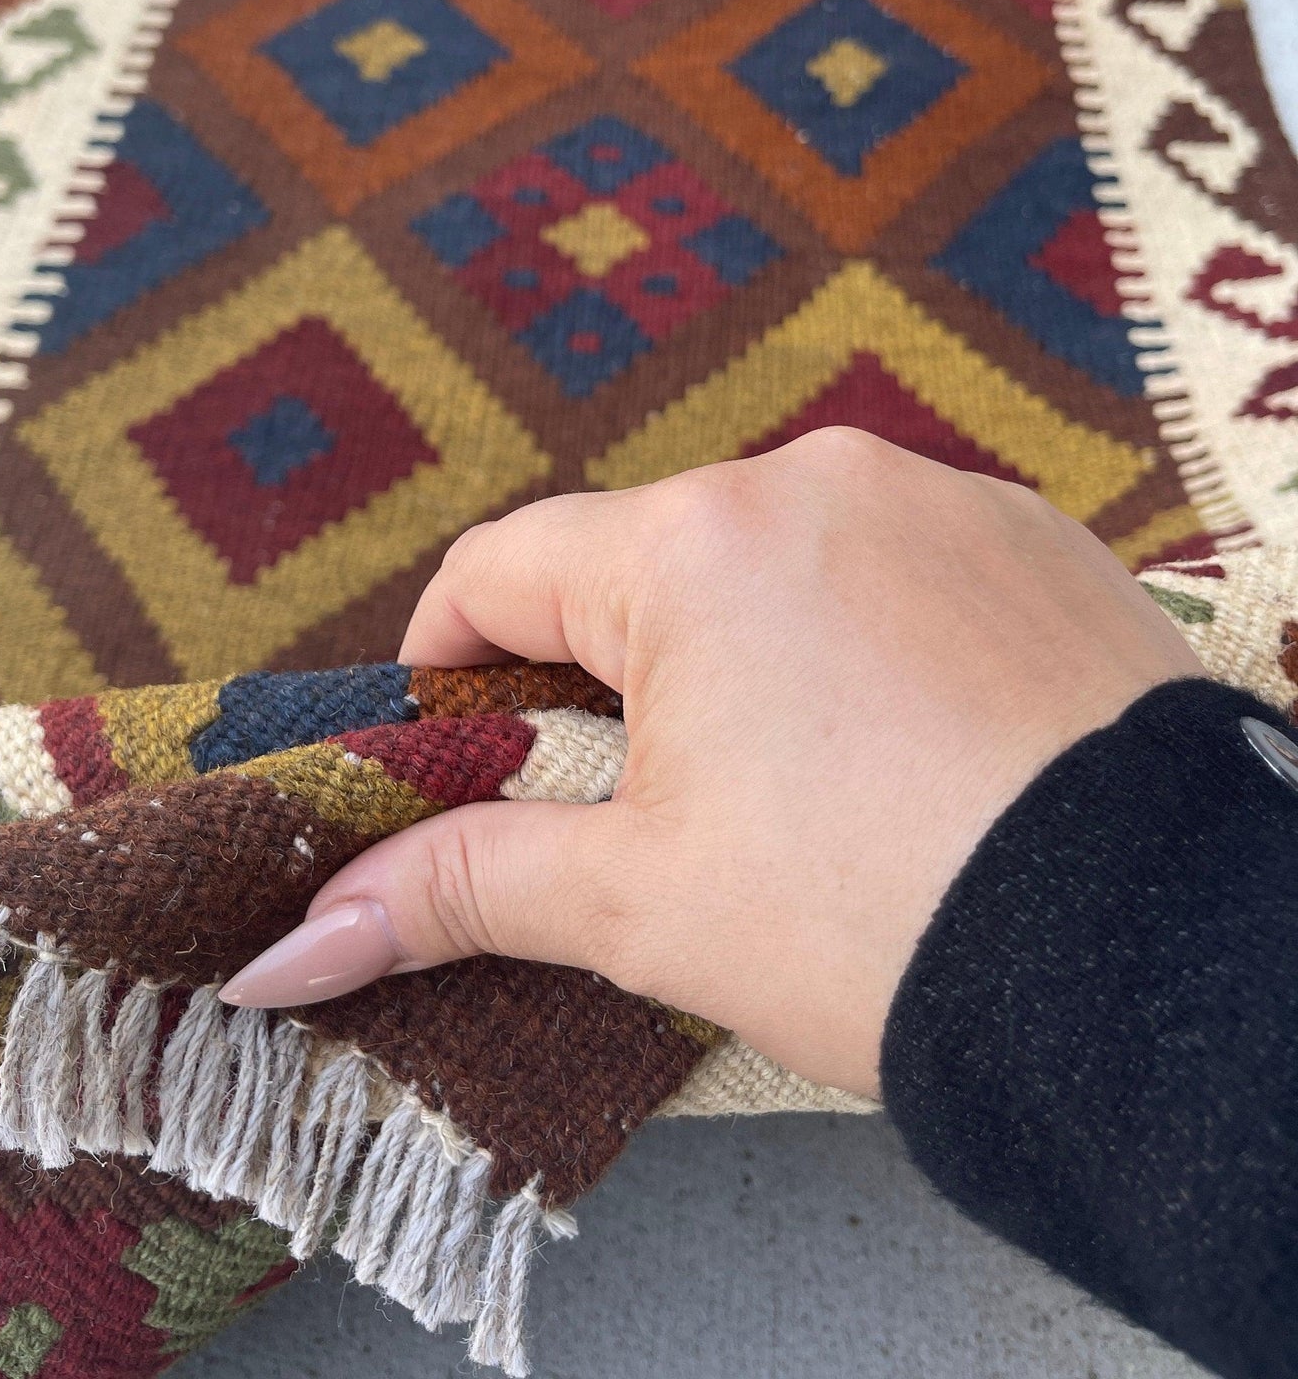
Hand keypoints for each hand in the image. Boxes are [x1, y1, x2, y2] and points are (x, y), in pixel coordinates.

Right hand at [220, 431, 1202, 1097]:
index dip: (450, 653)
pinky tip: (905, 752)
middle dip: (611, 667)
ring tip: (784, 791)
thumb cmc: (881, 919)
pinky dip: (871, 642)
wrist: (1152, 965)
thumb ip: (461, 885)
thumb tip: (293, 940)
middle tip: (624, 799)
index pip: (505, 565)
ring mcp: (943, 499)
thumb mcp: (641, 903)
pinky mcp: (1038, 543)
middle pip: (648, 561)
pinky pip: (904, 570)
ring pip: (783, 563)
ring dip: (750, 652)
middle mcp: (817, 480)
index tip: (450, 729)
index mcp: (693, 543)